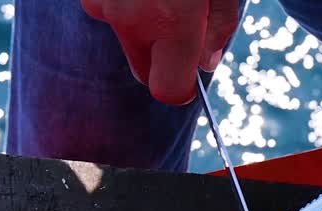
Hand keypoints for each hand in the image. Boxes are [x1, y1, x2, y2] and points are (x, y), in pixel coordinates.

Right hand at [79, 0, 238, 104]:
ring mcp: (102, 1)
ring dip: (143, 25)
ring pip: (126, 36)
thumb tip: (207, 63)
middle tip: (184, 21)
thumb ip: (219, 25)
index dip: (183, 89)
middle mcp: (129, 17)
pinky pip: (110, 10)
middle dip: (163, 57)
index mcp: (171, 20)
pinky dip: (126, 2)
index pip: (169, 90)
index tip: (192, 74)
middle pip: (144, 69)